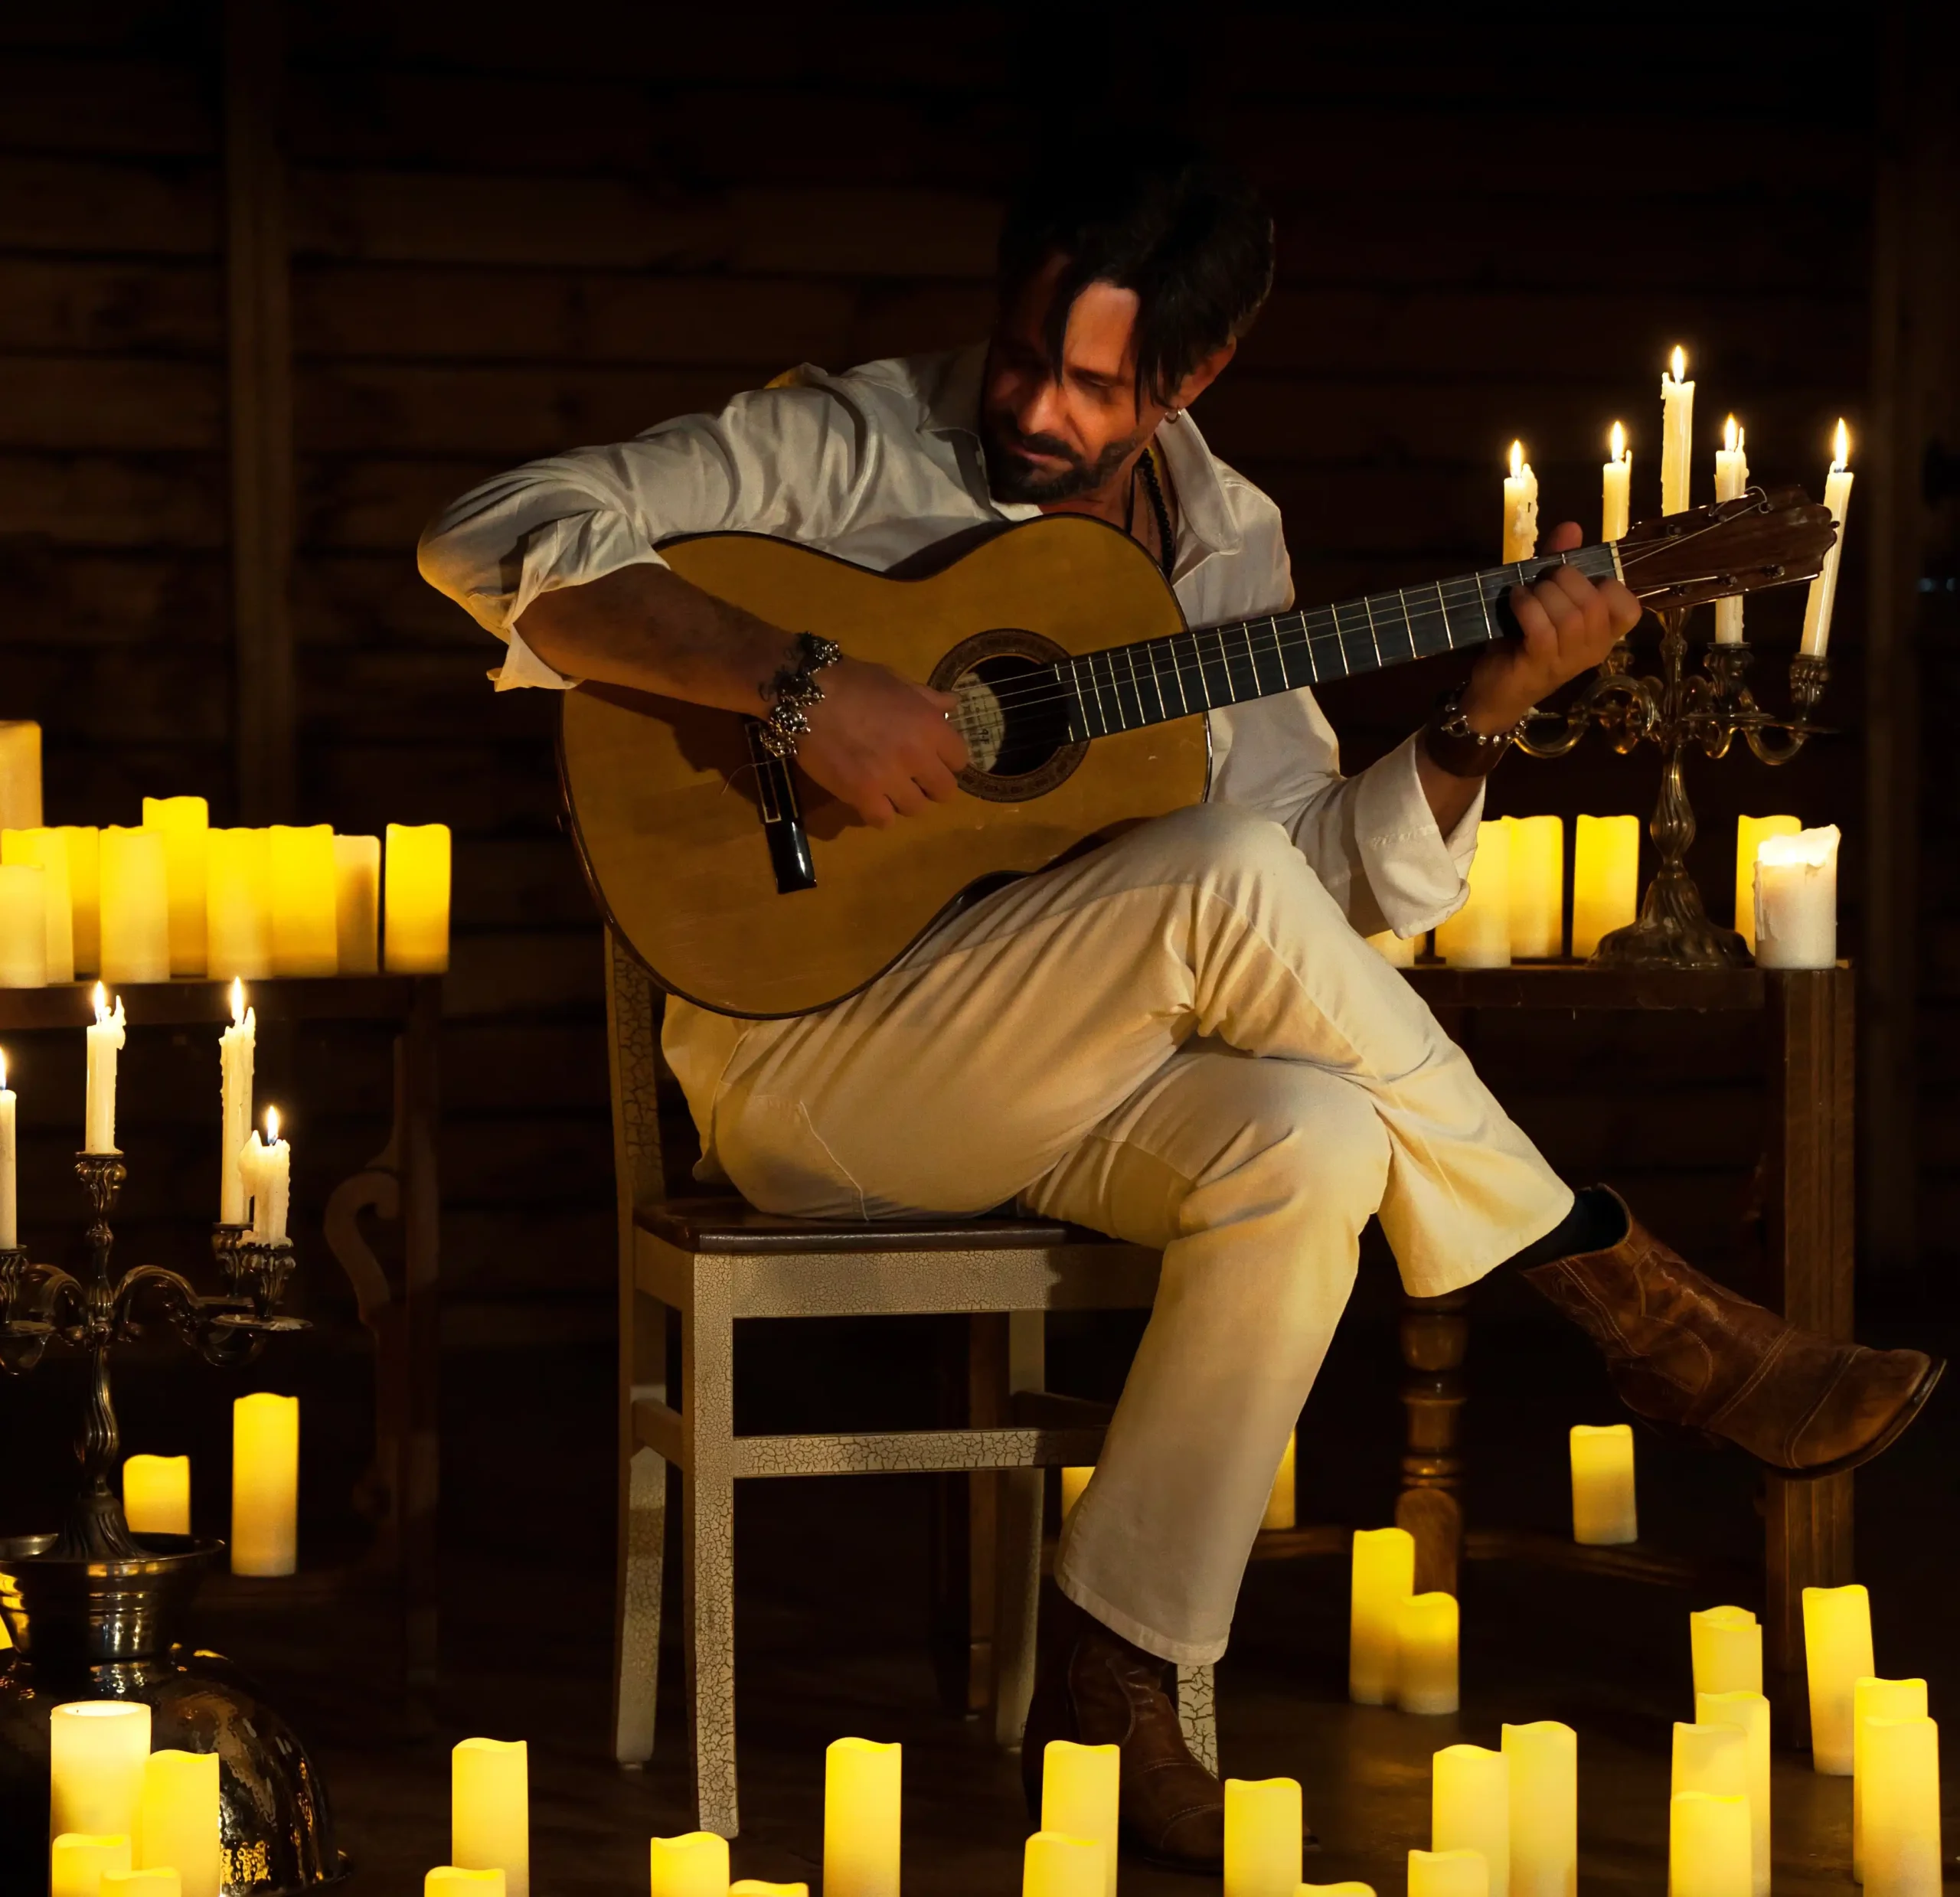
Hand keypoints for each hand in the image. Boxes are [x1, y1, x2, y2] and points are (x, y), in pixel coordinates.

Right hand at [795, 657, 969, 826]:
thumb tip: (953, 704)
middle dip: (931, 787)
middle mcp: (917, 755)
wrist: (805, 694)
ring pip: (915, 809)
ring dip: (903, 801)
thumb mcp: (895, 680)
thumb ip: (926, 698)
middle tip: (913, 780)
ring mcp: (890, 778)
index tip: (932, 759)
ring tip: (887, 790)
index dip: (946, 761)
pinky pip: (883, 821)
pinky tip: (868, 801)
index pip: (960, 759)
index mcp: (930, 725)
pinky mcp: (861, 795)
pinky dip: (878, 814)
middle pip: (944, 791)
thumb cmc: (852, 681)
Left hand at [1463, 521, 1642, 730]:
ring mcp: (1567, 661)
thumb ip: (1560, 563)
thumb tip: (1572, 527)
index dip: (1607, 585)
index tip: (1579, 580)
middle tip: (1542, 580)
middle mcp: (1593, 649)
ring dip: (1544, 594)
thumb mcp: (1546, 598)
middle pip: (1595, 603)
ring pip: (1570, 615)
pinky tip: (1516, 600)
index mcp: (1603, 634)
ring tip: (1526, 593)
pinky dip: (1527, 606)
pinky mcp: (1539, 665)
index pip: (1630, 608)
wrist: (1495, 690)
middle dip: (1565, 579)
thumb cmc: (1525, 642)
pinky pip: (1542, 629)